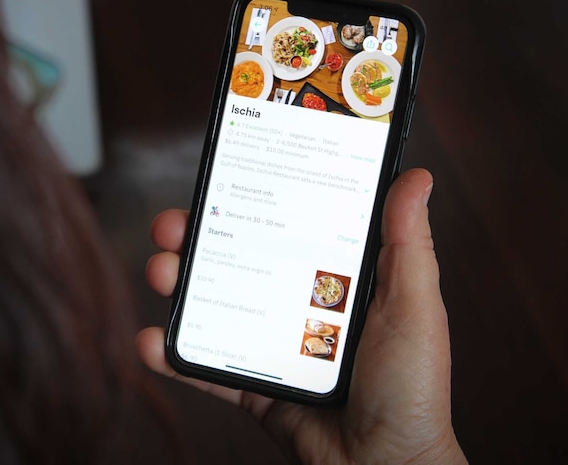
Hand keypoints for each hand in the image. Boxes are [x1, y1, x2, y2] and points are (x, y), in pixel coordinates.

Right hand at [137, 168, 467, 464]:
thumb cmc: (413, 390)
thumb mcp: (414, 307)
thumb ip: (408, 245)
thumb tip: (416, 178)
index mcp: (336, 279)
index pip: (287, 227)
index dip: (253, 201)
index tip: (225, 176)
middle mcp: (298, 304)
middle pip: (239, 258)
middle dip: (198, 237)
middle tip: (175, 226)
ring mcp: (271, 344)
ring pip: (214, 305)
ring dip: (178, 284)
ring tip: (161, 271)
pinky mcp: (253, 385)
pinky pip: (206, 366)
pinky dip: (173, 356)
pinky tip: (151, 341)